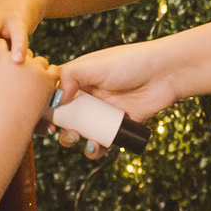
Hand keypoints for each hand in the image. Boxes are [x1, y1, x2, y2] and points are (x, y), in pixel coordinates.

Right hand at [0, 40, 57, 127]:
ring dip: (36, 68)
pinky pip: (53, 71)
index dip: (1, 52)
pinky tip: (44, 85)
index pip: (1, 44)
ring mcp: (35, 67)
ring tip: (31, 82)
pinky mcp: (48, 79)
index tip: (2, 62)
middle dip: (20, 60)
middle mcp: (18, 58)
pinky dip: (49, 76)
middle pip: (22, 51)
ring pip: (39, 60)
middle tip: (18, 75)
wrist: (4, 124)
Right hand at [51, 42, 174, 160]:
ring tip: (82, 139)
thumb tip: (55, 100)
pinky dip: (96, 148)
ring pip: (80, 132)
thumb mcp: (96, 65)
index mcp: (79, 78)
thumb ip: (71, 77)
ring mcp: (102, 112)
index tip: (43, 120)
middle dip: (60, 128)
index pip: (53, 94)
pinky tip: (98, 147)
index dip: (45, 108)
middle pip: (63, 117)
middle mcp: (88, 96)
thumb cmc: (132, 62)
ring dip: (75, 140)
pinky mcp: (117, 126)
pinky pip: (101, 142)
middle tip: (67, 132)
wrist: (166, 74)